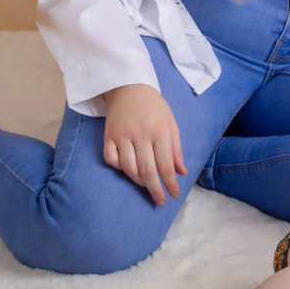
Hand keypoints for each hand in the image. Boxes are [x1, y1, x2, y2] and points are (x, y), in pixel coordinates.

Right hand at [102, 83, 186, 205]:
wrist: (129, 87)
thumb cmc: (154, 107)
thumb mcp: (171, 123)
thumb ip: (176, 149)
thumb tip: (181, 172)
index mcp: (160, 131)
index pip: (165, 165)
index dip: (170, 184)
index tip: (173, 195)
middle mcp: (141, 135)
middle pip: (147, 171)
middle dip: (155, 190)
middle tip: (160, 201)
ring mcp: (122, 136)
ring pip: (129, 169)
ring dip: (139, 181)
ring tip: (147, 185)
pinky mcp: (108, 136)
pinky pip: (112, 160)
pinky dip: (120, 169)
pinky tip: (128, 169)